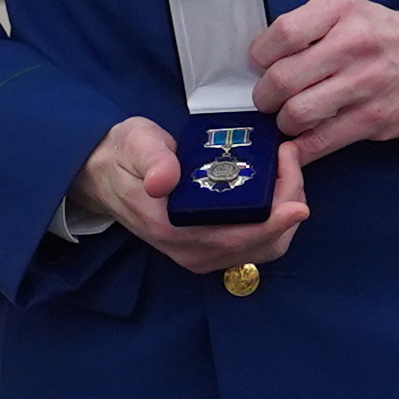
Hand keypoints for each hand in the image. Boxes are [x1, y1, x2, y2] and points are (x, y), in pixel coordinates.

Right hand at [75, 116, 309, 273]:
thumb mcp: (134, 145)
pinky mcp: (212, 247)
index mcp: (173, 230)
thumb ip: (152, 160)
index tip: (294, 192)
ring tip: (286, 166)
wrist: (104, 176)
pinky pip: (258, 242)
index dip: (274, 220)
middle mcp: (192, 251)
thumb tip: (164, 180)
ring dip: (286, 211)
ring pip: (266, 247)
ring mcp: (204, 254)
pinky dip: (276, 216)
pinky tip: (276, 183)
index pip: (237, 237)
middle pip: (263, 245)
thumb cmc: (124, 157)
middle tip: (289, 159)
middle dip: (288, 204)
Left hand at [248, 0, 398, 163]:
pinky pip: (320, 141)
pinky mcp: (373, 119)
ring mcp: (364, 84)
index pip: (283, 33)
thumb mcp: (350, 10)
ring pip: (297, 114)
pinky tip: (298, 143)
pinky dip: (301, 148)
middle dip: (265, 96)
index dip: (261, 54)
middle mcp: (353, 44)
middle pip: (283, 78)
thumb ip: (309, 25)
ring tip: (290, 116)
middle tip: (270, 98)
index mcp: (341, 10)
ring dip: (283, 121)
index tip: (261, 64)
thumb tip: (263, 57)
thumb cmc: (386, 35)